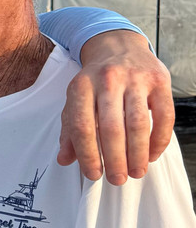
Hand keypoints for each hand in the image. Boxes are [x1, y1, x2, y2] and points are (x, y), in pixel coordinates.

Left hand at [59, 30, 173, 184]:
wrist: (118, 47)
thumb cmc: (94, 82)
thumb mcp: (75, 101)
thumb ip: (70, 130)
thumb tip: (64, 160)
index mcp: (81, 87)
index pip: (82, 127)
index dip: (88, 155)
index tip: (93, 175)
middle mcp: (107, 81)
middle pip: (111, 128)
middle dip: (115, 159)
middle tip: (117, 180)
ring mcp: (135, 79)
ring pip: (138, 124)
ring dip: (138, 154)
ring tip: (136, 172)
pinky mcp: (159, 80)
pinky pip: (163, 115)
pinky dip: (159, 139)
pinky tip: (152, 154)